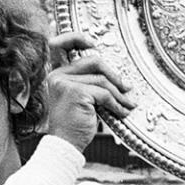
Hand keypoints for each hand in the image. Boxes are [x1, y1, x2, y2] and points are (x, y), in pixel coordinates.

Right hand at [40, 32, 136, 151]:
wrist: (65, 145)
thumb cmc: (73, 125)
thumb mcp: (80, 99)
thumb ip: (88, 84)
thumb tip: (115, 78)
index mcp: (57, 74)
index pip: (61, 45)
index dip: (78, 38)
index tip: (93, 44)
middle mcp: (58, 76)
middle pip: (93, 62)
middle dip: (114, 76)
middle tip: (126, 88)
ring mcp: (66, 83)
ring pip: (102, 80)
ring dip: (119, 94)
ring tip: (128, 104)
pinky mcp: (76, 93)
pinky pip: (104, 94)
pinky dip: (116, 104)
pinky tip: (122, 113)